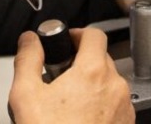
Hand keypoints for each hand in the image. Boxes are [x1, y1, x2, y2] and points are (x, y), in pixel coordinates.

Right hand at [8, 28, 133, 123]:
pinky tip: (79, 120)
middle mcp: (116, 87)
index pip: (94, 34)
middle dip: (81, 63)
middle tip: (60, 77)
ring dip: (91, 86)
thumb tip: (29, 40)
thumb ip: (28, 59)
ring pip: (109, 84)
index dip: (77, 34)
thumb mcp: (26, 95)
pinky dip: (100, 106)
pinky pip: (115, 106)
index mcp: (93, 72)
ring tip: (67, 104)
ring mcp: (125, 109)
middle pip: (101, 58)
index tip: (65, 42)